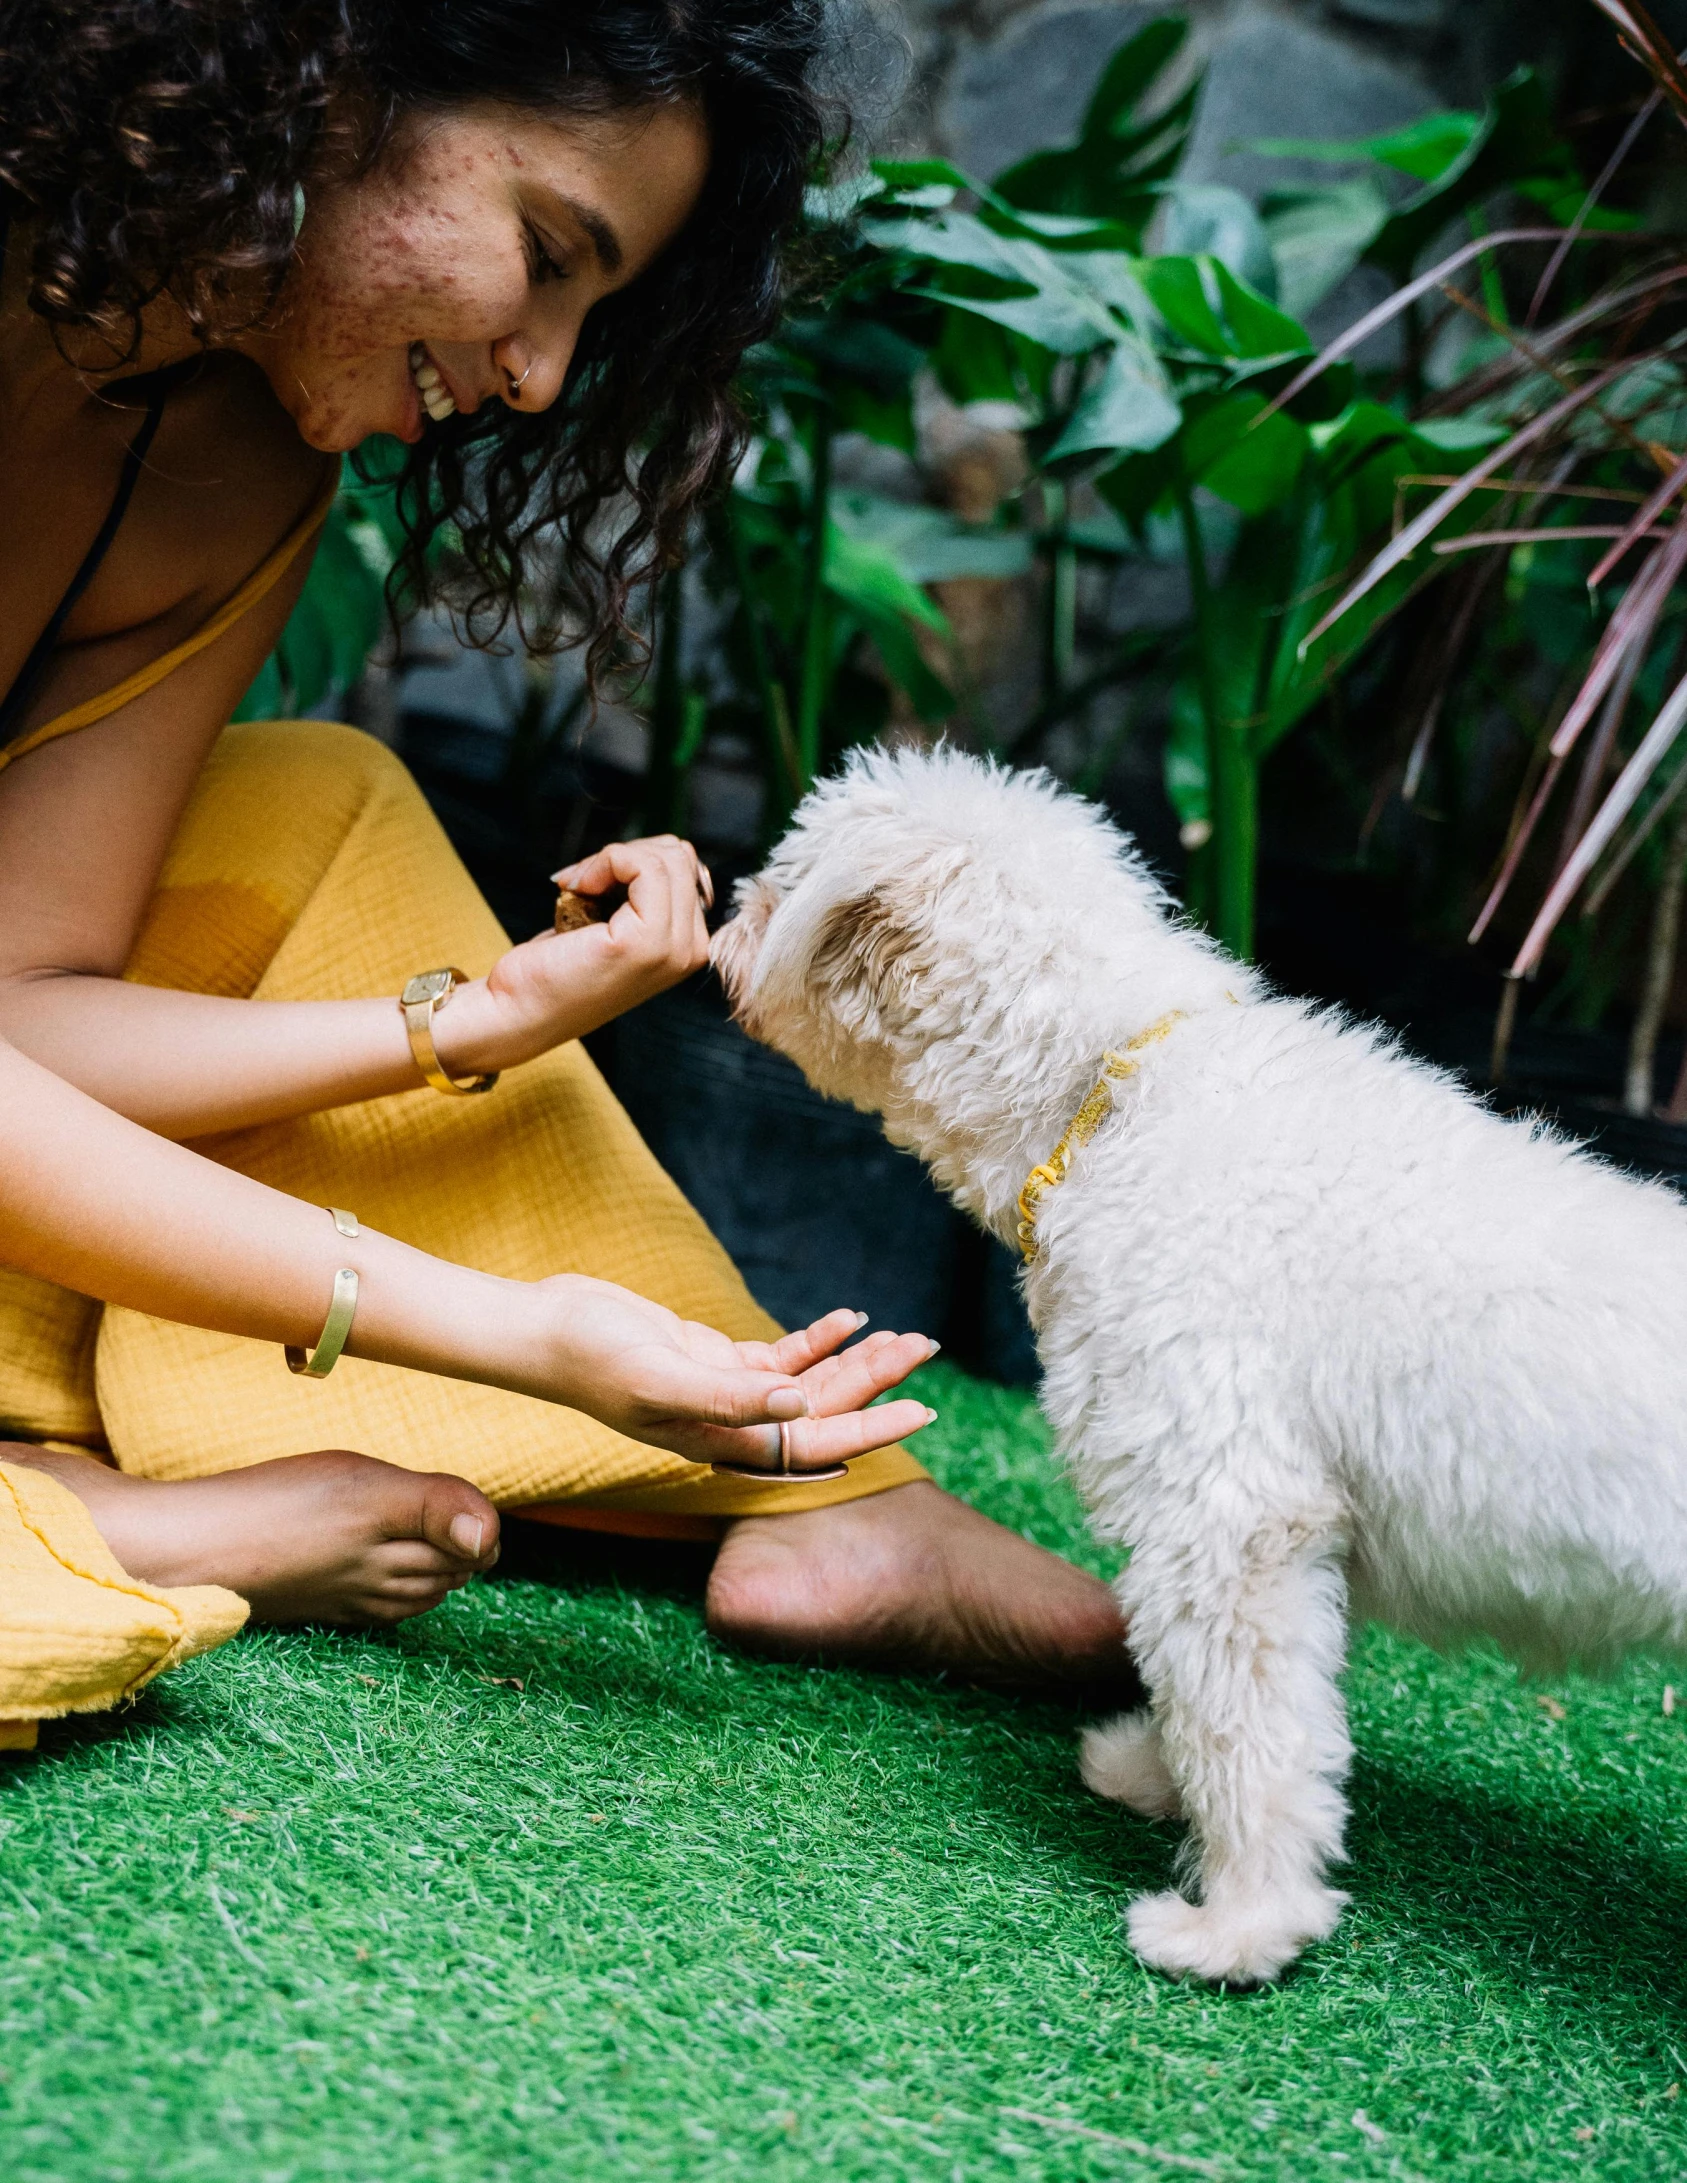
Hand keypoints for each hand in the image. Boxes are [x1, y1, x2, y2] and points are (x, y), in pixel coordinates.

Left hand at [432, 836, 712, 1074]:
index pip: (686, 868)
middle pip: (680, 857)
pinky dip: (605, 861)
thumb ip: (643, 896)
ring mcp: (673, 949)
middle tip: (583, 882)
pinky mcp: (646, 942)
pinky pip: (643, 867)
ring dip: (610, 859)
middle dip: (625, 855)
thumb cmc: (556, 970)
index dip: (635, 861)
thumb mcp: (612, 925)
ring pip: (666, 858)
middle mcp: (691, 951)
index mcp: (688, 947)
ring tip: (579, 887)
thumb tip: (654, 849)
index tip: (592, 883)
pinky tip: (576, 888)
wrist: (520, 1013)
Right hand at [538, 1278, 937, 1470]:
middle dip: (877, 1382)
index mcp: (720, 1442)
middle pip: (821, 1410)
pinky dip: (817, 1339)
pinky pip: (781, 1356)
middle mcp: (730, 1425)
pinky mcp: (714, 1359)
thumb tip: (798, 1406)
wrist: (546, 1329)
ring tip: (905, 1335)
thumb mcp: (658, 1376)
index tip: (921, 1411)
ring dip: (855, 1360)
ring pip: (808, 1382)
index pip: (812, 1443)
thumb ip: (728, 1396)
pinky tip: (850, 1318)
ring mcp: (724, 1392)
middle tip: (927, 1347)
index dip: (869, 1427)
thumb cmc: (591, 1358)